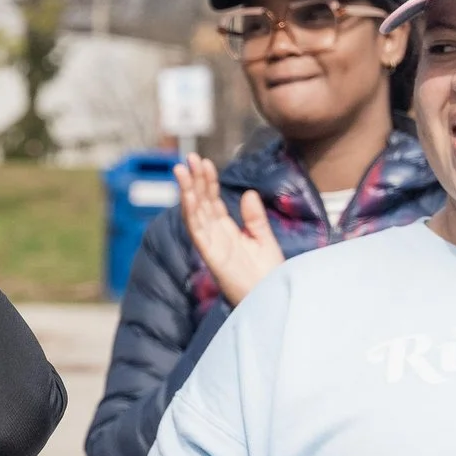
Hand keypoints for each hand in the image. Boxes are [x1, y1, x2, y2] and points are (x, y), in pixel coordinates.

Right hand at [174, 155, 282, 307]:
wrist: (273, 298)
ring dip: (188, 190)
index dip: (208, 182)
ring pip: (195, 212)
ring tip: (182, 168)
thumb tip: (248, 193)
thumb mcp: (265, 240)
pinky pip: (197, 230)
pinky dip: (191, 211)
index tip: (205, 162)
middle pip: (201, 203)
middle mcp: (216, 236)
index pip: (213, 202)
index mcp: (227, 232)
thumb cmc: (269, 275)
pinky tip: (189, 195)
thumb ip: (255, 218)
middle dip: (194, 180)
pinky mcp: (212, 255)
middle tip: (189, 157)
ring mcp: (212, 245)